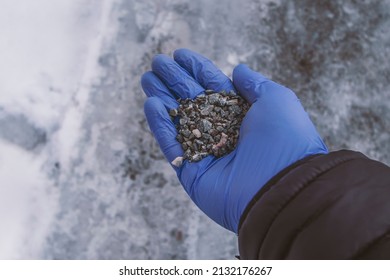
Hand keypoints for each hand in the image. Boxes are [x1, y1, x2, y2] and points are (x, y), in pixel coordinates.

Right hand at [141, 49, 327, 232]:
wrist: (282, 187)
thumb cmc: (284, 139)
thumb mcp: (277, 100)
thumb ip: (254, 84)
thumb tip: (238, 69)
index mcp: (243, 114)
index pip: (214, 87)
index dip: (196, 69)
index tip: (179, 54)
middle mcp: (224, 131)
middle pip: (193, 101)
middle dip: (174, 81)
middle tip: (157, 63)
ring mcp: (207, 152)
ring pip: (179, 121)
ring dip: (162, 99)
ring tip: (147, 78)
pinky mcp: (192, 172)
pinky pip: (173, 146)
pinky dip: (161, 126)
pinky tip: (151, 104)